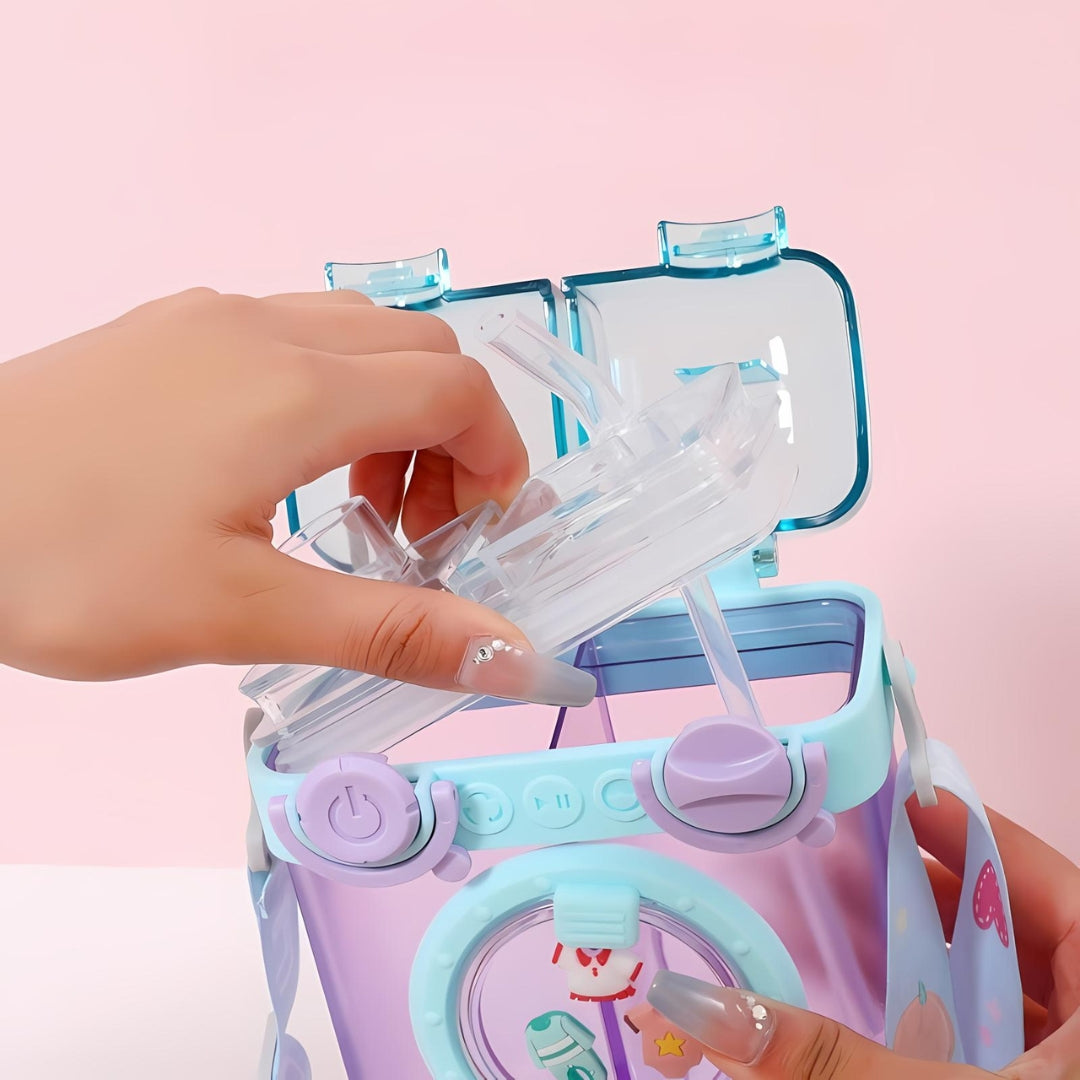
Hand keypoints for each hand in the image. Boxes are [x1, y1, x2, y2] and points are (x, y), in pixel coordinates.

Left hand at [0, 288, 594, 705]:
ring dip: (393, 409)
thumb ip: (393, 629)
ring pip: (361, 334)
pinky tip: (281, 467)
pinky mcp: (170, 331)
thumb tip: (509, 657)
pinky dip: (332, 390)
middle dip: (453, 438)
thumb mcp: (240, 614)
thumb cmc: (58, 560)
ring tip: (351, 502)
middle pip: (424, 350)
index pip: (460, 390)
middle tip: (416, 530)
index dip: (498, 459)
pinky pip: (294, 333)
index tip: (480, 533)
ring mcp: (211, 320)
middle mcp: (265, 332)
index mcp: (297, 392)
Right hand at [648, 800, 1079, 1078]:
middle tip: (841, 856)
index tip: (881, 793)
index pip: (1035, 867)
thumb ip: (826, 1061)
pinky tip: (888, 1017)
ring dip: (928, 958)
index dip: (955, 824)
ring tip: (850, 922)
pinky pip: (1004, 1042)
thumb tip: (701, 1008)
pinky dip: (945, 1022)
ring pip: (1007, 987)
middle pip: (1013, 921)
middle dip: (923, 889)